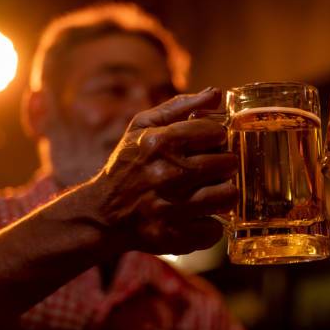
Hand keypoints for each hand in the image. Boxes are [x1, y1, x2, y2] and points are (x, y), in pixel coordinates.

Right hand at [90, 87, 237, 253]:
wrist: (102, 213)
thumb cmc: (128, 164)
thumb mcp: (143, 127)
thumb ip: (180, 106)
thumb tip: (216, 93)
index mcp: (160, 143)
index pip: (215, 132)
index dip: (218, 137)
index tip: (211, 143)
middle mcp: (165, 175)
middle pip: (226, 164)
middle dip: (225, 165)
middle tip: (216, 168)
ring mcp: (170, 208)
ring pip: (227, 196)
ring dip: (224, 194)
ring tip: (213, 191)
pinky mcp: (173, 236)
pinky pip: (214, 230)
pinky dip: (212, 225)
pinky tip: (200, 217)